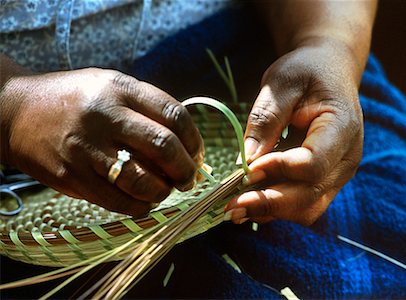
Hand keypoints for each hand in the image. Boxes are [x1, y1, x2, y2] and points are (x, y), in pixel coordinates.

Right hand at [0, 68, 202, 215]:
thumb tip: (185, 144)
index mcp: (120, 88)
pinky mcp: (72, 176)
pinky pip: (118, 201)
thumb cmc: (73, 99)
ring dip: (164, 191)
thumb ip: (145, 107)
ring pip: (143, 181)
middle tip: (189, 178)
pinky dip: (140, 206)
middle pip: (163, 147)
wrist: (15, 112)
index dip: (194, 139)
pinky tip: (144, 201)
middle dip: (186, 169)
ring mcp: (87, 148)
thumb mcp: (110, 86)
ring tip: (165, 190)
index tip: (197, 153)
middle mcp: (105, 116)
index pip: (173, 114)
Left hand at [225, 39, 362, 224]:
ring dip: (270, 211)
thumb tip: (246, 162)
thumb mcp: (281, 83)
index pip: (313, 162)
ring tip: (235, 207)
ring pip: (307, 208)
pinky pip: (301, 204)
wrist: (329, 74)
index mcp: (342, 128)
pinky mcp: (323, 181)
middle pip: (310, 196)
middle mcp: (345, 159)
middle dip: (269, 203)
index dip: (279, 169)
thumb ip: (266, 120)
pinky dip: (274, 207)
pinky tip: (248, 202)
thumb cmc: (306, 72)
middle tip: (231, 205)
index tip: (247, 169)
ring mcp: (336, 174)